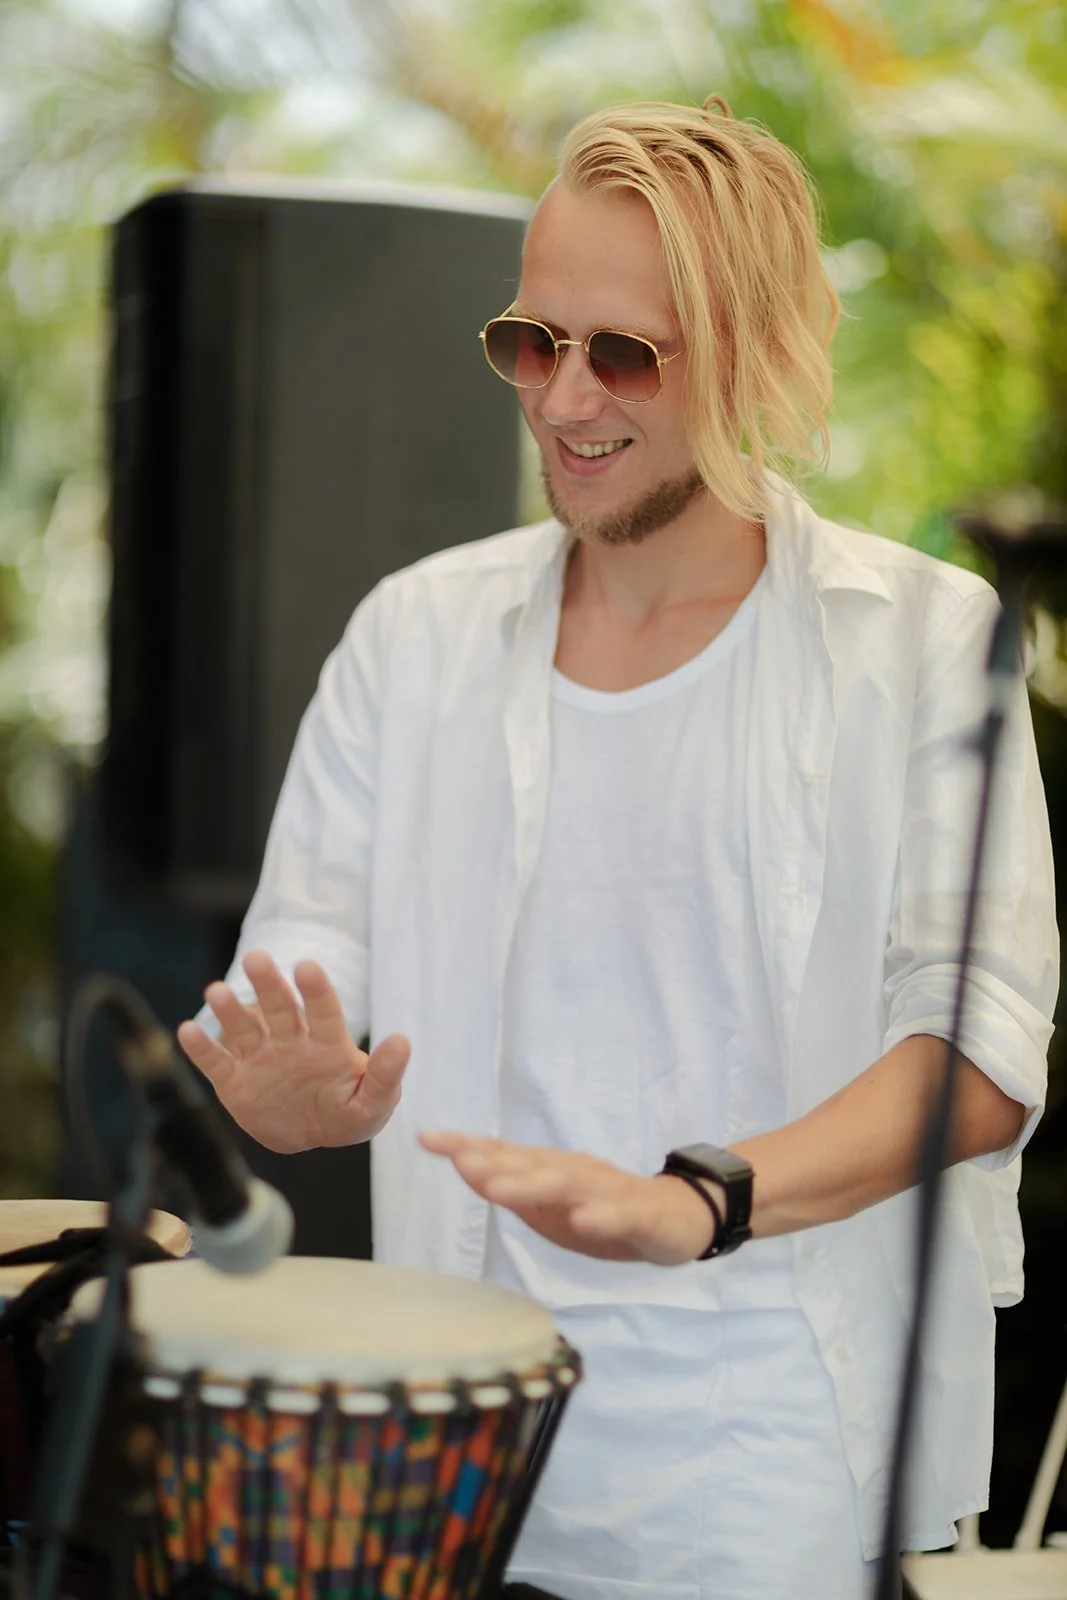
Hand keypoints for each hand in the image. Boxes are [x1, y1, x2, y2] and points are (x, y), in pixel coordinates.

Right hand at [177, 950, 409, 1152]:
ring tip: (216, 990)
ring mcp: (261, 1058)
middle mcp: (291, 1042)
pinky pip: (216, 1063)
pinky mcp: (235, 1081)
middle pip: (279, 1008)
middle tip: (257, 958)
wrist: (311, 1135)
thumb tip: (403, 1041)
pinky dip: (202, 1048)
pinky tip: (185, 1030)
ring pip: (244, 1028)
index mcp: (327, 1043)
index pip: (323, 1010)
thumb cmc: (349, 1113)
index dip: (315, 989)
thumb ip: (386, 1074)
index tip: (306, 966)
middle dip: (268, 984)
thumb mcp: (373, 1102)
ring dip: (231, 1010)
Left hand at [418, 1132, 720, 1265]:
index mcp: (550, 1170)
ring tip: (498, 1190)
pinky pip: (618, 1215)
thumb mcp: (552, 1209)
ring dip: (532, 1185)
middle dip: (492, 1163)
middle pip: (529, 1165)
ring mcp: (607, 1190)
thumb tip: (470, 1172)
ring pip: (567, 1185)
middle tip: (457, 1159)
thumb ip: (515, 1191)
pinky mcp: (639, 1213)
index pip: (503, 1155)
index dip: (466, 1146)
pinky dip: (600, 1217)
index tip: (425, 1139)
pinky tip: (582, 1220)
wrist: (678, 1216)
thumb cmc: (605, 1212)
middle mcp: (574, 1171)